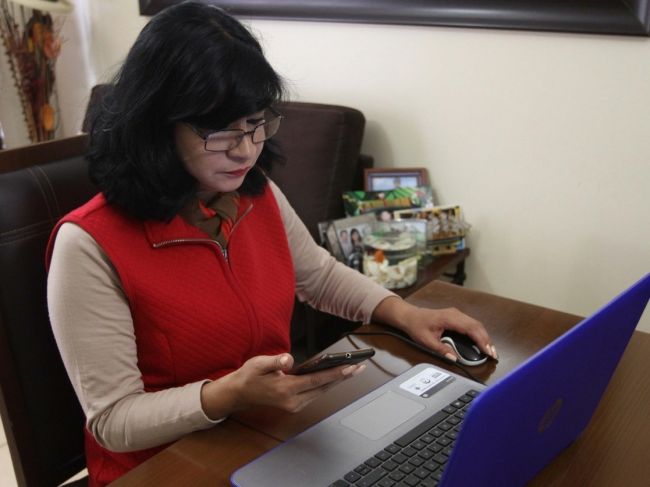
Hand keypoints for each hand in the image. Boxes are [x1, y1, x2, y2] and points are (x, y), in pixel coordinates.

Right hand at [201, 353, 365, 418]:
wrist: (238, 394)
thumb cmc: (249, 376)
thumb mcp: (258, 363)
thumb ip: (275, 361)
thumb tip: (289, 359)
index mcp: (285, 390)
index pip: (316, 380)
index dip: (335, 373)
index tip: (350, 367)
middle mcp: (293, 401)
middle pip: (324, 387)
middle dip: (343, 377)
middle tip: (360, 366)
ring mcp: (294, 405)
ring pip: (322, 391)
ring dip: (338, 380)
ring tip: (353, 369)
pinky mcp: (295, 404)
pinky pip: (316, 393)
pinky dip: (327, 383)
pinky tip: (336, 375)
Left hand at [372, 297, 496, 361]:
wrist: (410, 316)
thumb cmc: (417, 326)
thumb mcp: (426, 340)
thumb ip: (440, 349)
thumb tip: (453, 358)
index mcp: (449, 318)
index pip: (471, 328)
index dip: (481, 340)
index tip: (488, 351)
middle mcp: (455, 314)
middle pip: (477, 326)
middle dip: (487, 340)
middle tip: (493, 354)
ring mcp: (457, 314)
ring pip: (476, 324)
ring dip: (484, 337)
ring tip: (490, 350)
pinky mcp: (457, 317)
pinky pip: (471, 324)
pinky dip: (479, 333)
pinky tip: (482, 342)